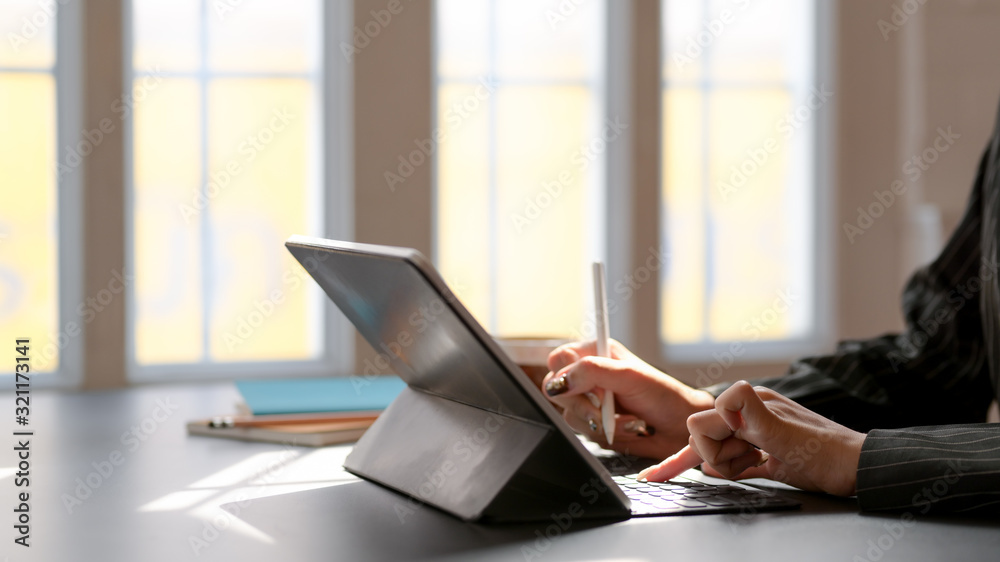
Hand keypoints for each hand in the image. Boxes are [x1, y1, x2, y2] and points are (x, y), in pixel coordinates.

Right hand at [542, 339, 714, 458]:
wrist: (681, 428)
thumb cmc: (663, 396)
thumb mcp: (629, 375)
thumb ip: (593, 372)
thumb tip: (561, 381)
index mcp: (595, 354)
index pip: (559, 360)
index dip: (565, 375)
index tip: (583, 387)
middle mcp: (588, 376)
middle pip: (556, 390)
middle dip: (584, 405)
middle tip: (604, 408)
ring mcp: (590, 402)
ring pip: (569, 415)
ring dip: (599, 423)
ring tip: (628, 420)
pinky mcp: (594, 424)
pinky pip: (583, 433)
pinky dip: (605, 434)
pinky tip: (627, 429)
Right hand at [638, 381, 864, 496]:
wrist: (855, 468)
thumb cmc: (823, 450)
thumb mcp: (780, 429)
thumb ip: (747, 408)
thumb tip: (722, 398)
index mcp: (748, 403)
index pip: (700, 423)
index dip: (709, 444)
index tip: (737, 448)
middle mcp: (749, 415)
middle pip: (707, 438)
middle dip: (717, 456)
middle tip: (748, 460)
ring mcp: (758, 435)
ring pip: (720, 451)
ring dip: (728, 465)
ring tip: (757, 464)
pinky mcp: (768, 455)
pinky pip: (736, 461)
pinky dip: (726, 468)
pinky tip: (718, 474)